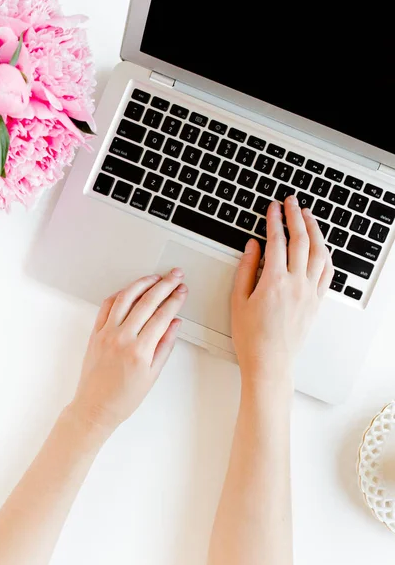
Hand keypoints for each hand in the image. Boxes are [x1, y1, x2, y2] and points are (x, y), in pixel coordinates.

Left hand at [71, 269, 188, 433]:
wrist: (95, 407)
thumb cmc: (124, 397)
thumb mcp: (152, 375)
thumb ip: (164, 345)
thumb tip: (175, 323)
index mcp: (139, 351)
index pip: (162, 316)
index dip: (175, 300)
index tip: (183, 290)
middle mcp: (122, 338)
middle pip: (147, 302)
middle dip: (164, 285)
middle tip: (175, 275)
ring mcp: (106, 333)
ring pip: (125, 298)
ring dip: (142, 283)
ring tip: (155, 277)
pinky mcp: (95, 333)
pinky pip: (107, 306)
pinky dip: (119, 294)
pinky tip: (130, 290)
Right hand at [232, 196, 333, 384]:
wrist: (269, 361)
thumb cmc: (250, 336)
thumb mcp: (238, 300)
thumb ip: (246, 269)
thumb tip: (252, 247)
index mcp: (273, 281)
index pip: (276, 241)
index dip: (274, 220)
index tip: (272, 208)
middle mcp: (296, 284)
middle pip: (300, 241)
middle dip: (296, 217)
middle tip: (291, 203)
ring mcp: (310, 292)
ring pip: (318, 252)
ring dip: (314, 230)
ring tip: (308, 216)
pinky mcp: (317, 301)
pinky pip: (327, 271)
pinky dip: (325, 253)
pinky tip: (321, 246)